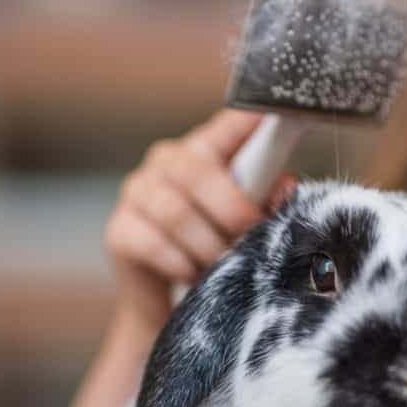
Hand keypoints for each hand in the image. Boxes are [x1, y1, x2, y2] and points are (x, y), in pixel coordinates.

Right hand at [104, 109, 296, 333]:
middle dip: (231, 210)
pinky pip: (153, 244)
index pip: (228, 125)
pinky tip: (192, 273)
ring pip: (176, 214)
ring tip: (223, 263)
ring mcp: (138, 193)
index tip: (267, 112)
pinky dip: (181, 263)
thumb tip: (287, 188)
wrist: (167, 294)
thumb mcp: (248, 220)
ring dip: (208, 245)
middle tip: (250, 235)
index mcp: (205, 151)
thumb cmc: (216, 244)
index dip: (246, 119)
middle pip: (196, 172)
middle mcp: (167, 162)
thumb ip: (268, 200)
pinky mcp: (119, 230)